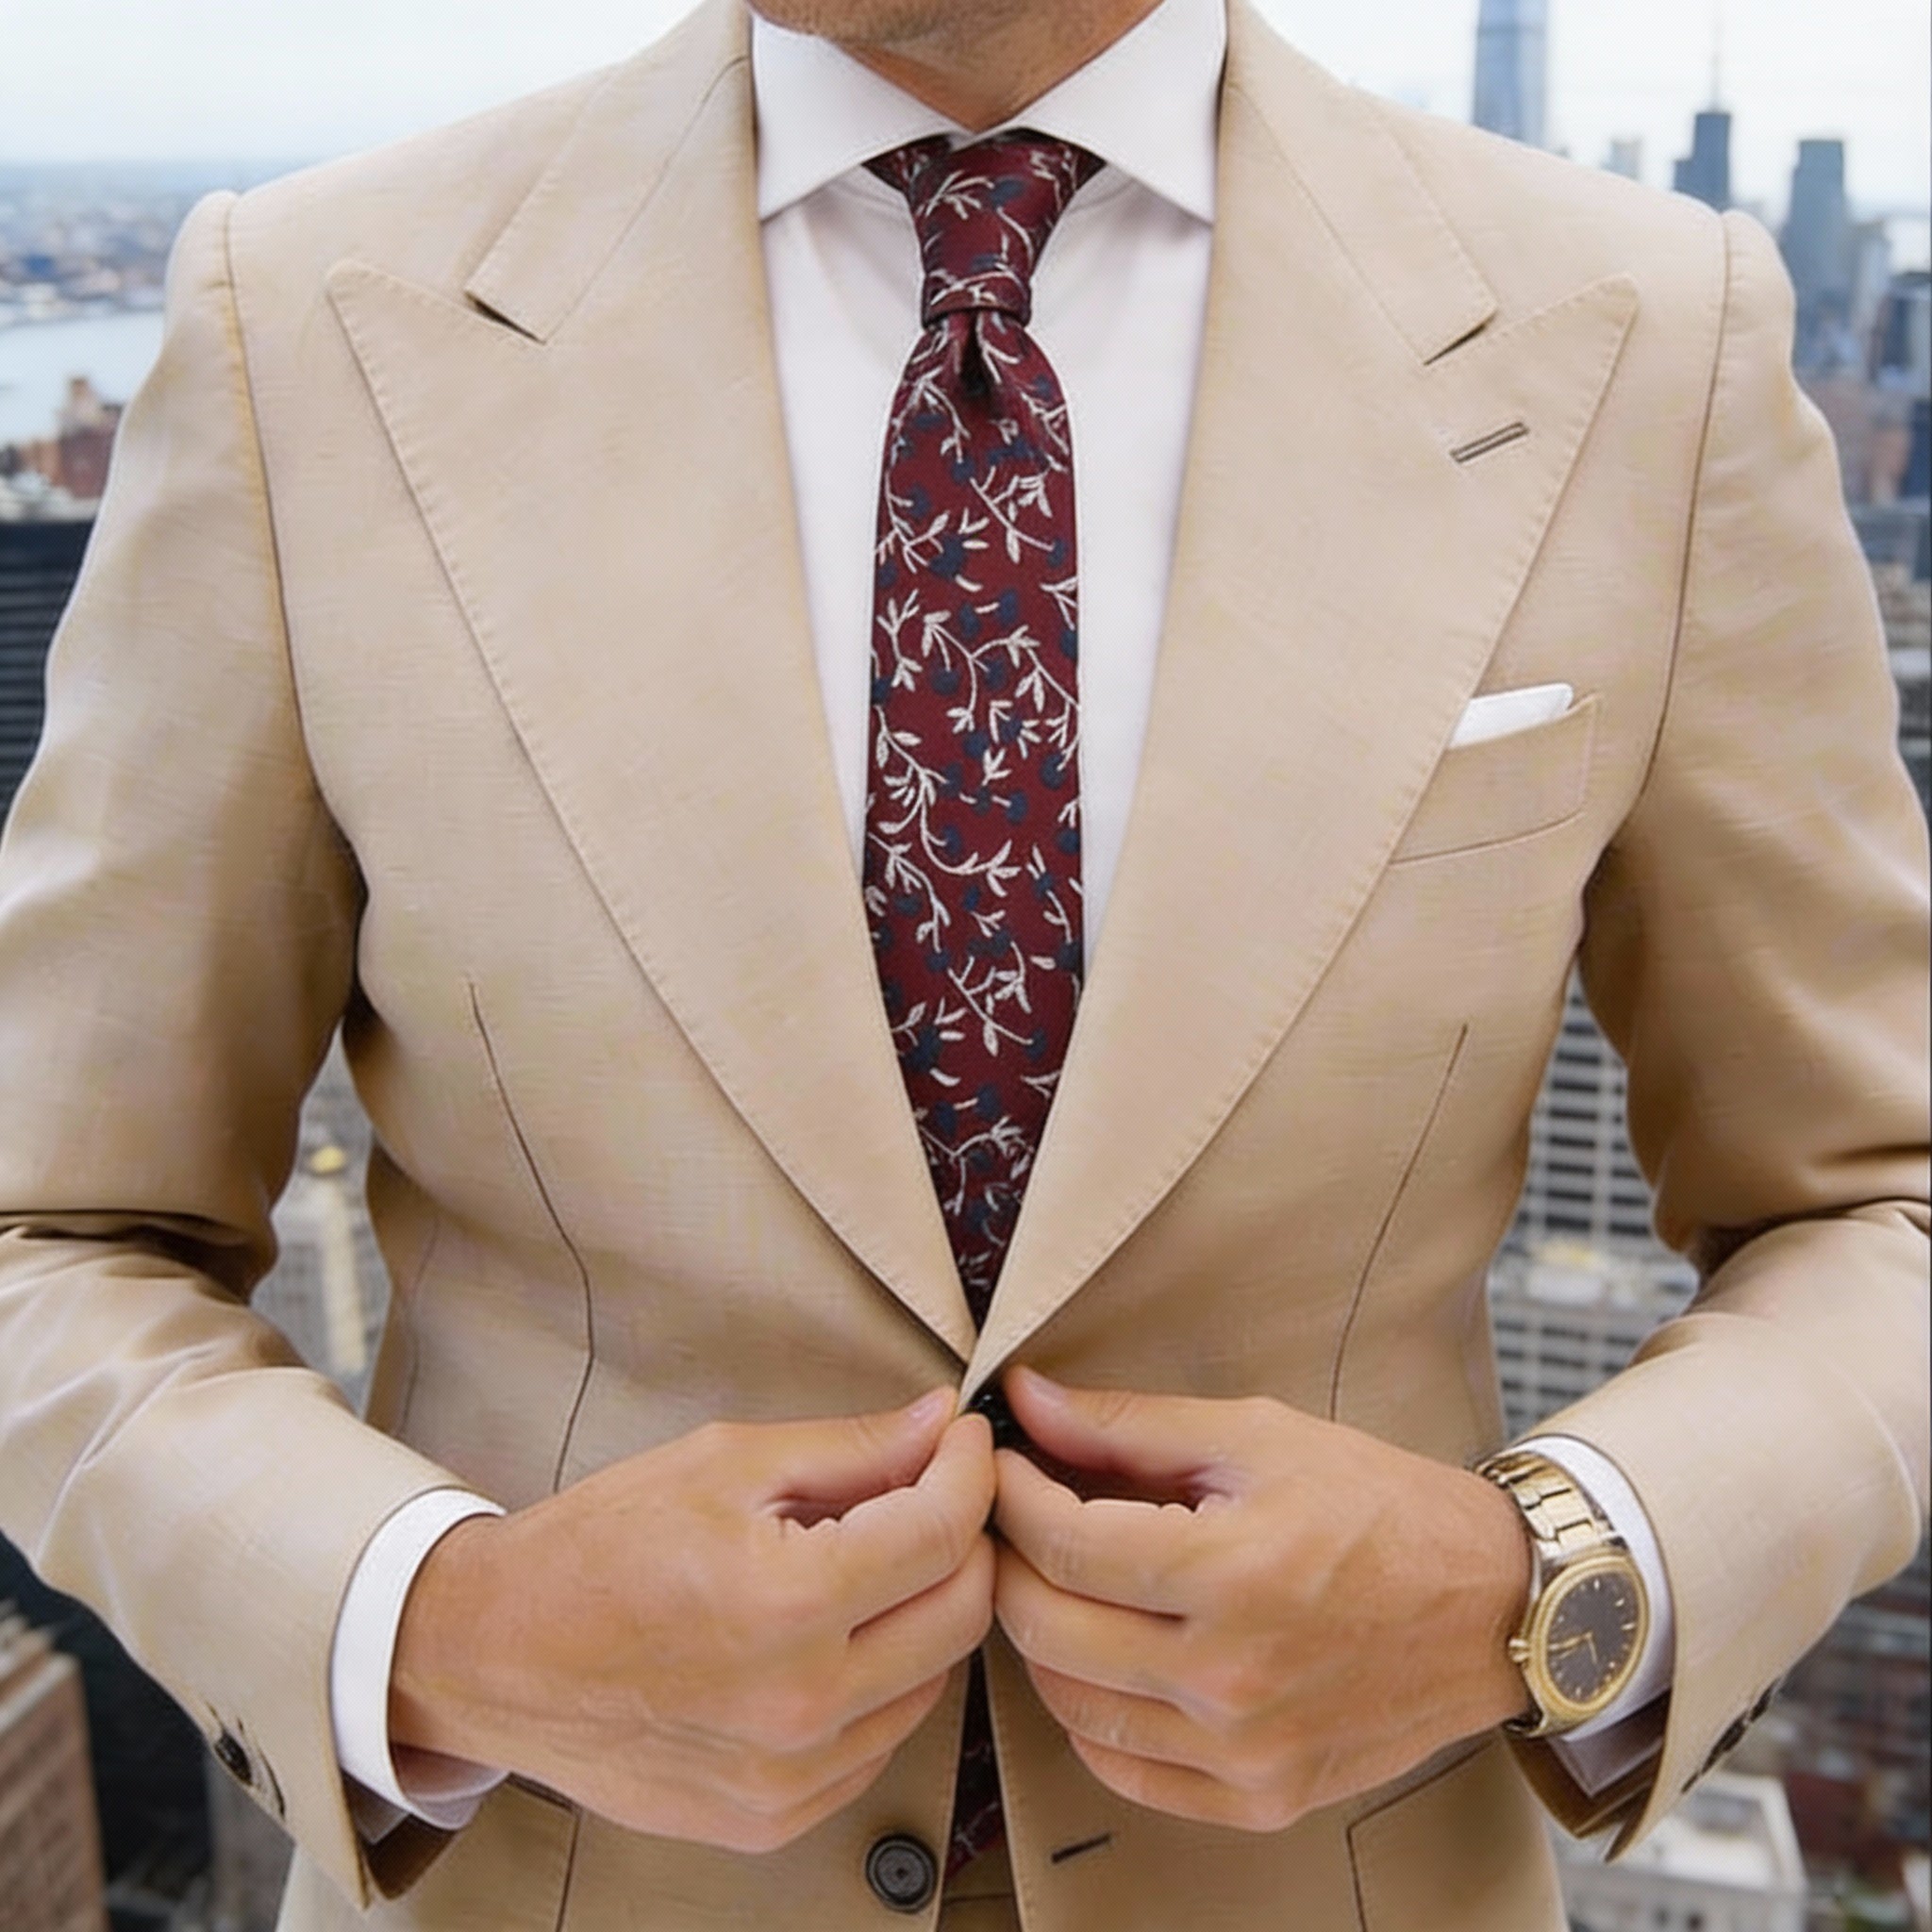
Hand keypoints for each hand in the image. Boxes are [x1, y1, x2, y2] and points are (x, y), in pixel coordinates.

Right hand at [390, 1392, 995, 1851]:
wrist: (495, 1655)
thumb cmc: (598, 1548)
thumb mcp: (725, 1463)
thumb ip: (851, 1448)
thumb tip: (940, 1423)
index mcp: (787, 1603)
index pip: (942, 1532)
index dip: (969, 1470)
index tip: (963, 1440)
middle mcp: (800, 1705)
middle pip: (962, 1613)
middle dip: (966, 1537)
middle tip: (934, 1491)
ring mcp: (790, 1777)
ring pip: (933, 1680)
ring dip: (926, 1610)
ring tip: (872, 1561)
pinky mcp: (774, 1818)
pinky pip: (880, 1741)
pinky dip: (882, 1680)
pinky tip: (835, 1634)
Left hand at [991, 1369, 1531, 1832]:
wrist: (1492, 1605)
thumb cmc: (1379, 1506)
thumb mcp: (1257, 1436)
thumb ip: (1129, 1425)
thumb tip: (1026, 1399)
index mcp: (1232, 1574)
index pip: (1063, 1543)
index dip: (1011, 1494)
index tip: (1002, 1463)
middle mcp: (1231, 1678)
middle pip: (1048, 1627)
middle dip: (1010, 1560)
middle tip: (1014, 1517)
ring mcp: (1244, 1751)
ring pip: (1070, 1705)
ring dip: (1041, 1636)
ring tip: (1056, 1580)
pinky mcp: (1259, 1797)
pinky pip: (1123, 1771)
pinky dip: (1090, 1714)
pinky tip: (1102, 1656)